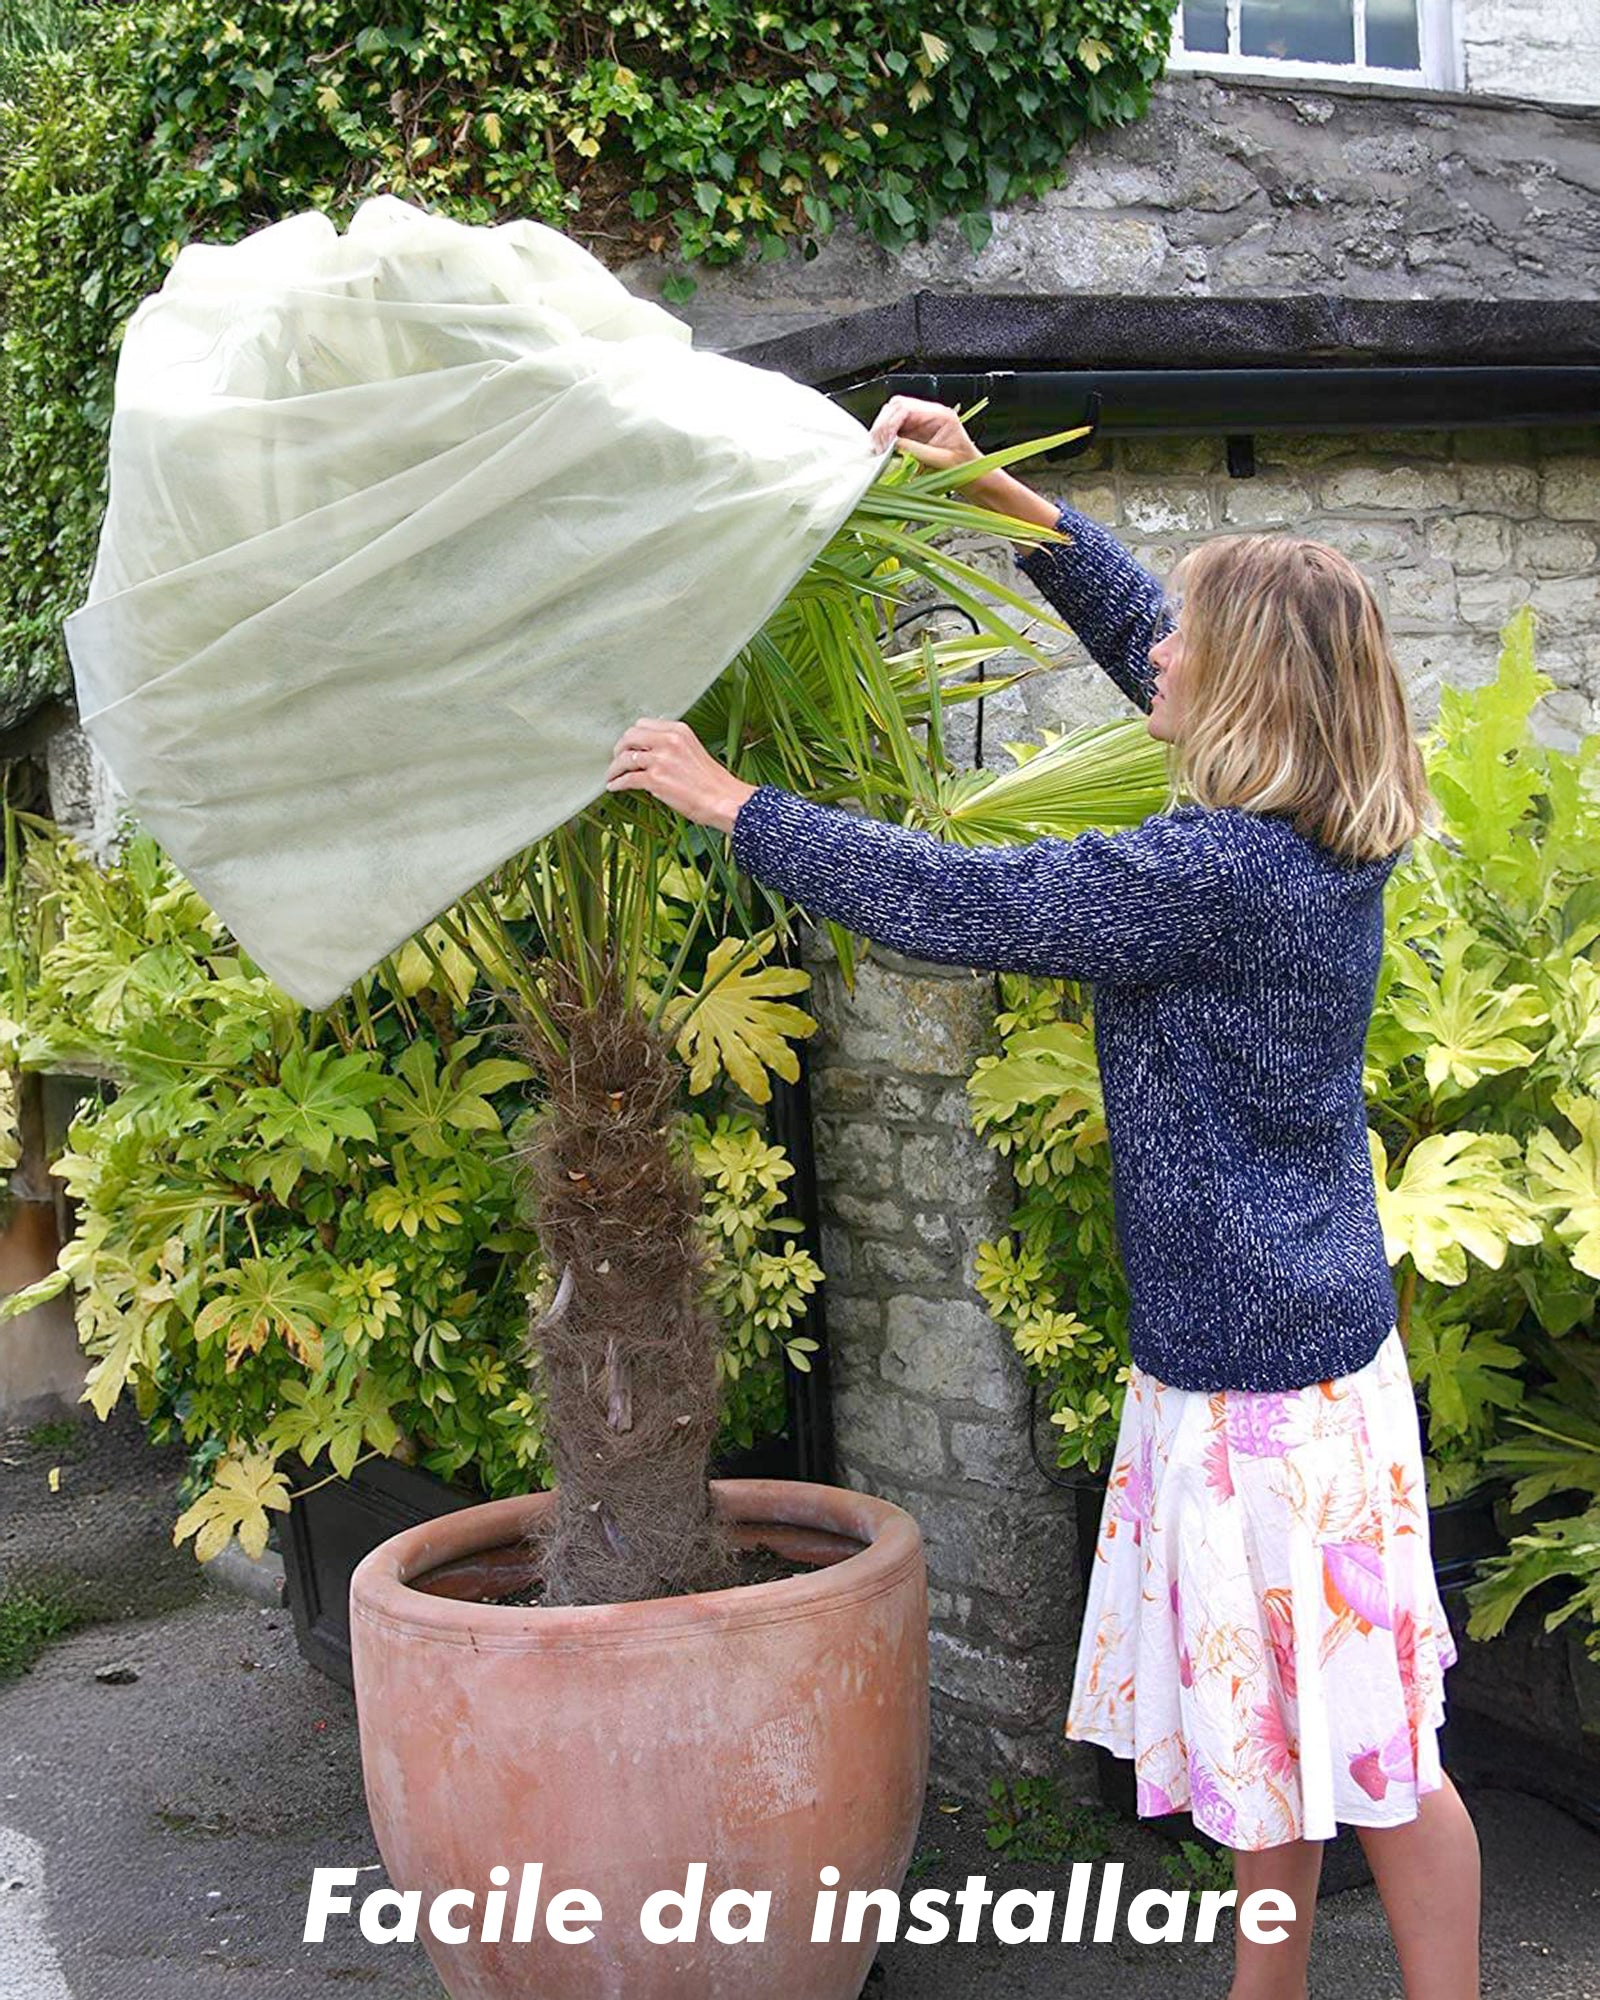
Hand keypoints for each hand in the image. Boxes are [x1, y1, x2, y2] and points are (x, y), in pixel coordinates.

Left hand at [606, 718, 756, 833]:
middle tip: (616, 760)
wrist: (723, 800)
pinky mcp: (655, 779)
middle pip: (629, 736)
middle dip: (619, 749)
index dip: (632, 736)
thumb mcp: (693, 751)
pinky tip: (614, 787)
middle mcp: (668, 740)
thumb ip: (672, 745)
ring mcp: (660, 759)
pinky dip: (617, 783)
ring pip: (624, 758)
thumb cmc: (712, 782)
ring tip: (612, 776)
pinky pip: (626, 778)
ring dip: (614, 768)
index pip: (643, 724)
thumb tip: (650, 750)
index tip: (629, 746)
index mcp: (679, 730)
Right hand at [868, 395, 982, 471]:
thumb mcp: (941, 460)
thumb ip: (916, 450)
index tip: (884, 442)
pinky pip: (895, 430)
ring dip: (882, 431)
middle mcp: (929, 415)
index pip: (906, 408)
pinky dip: (886, 439)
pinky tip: (884, 450)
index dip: (890, 423)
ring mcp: (921, 423)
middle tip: (877, 447)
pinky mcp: (915, 434)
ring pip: (892, 417)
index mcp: (940, 415)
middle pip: (896, 407)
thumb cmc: (966, 468)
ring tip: (879, 449)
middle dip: (882, 425)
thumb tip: (893, 444)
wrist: (975, 477)